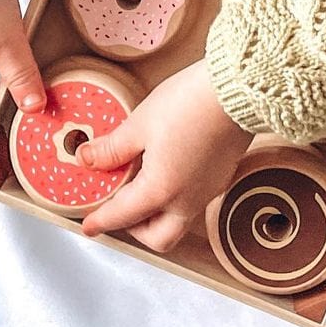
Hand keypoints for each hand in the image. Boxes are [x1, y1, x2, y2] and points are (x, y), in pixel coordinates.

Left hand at [76, 59, 255, 252]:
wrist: (237, 89)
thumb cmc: (191, 103)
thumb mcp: (140, 123)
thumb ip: (112, 148)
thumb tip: (88, 159)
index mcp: (161, 191)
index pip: (122, 215)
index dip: (101, 221)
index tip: (89, 225)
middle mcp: (187, 199)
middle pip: (158, 237)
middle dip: (135, 229)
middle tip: (119, 207)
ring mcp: (208, 190)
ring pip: (179, 221)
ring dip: (157, 214)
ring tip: (142, 183)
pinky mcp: (222, 175)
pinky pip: (194, 200)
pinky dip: (176, 197)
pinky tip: (168, 168)